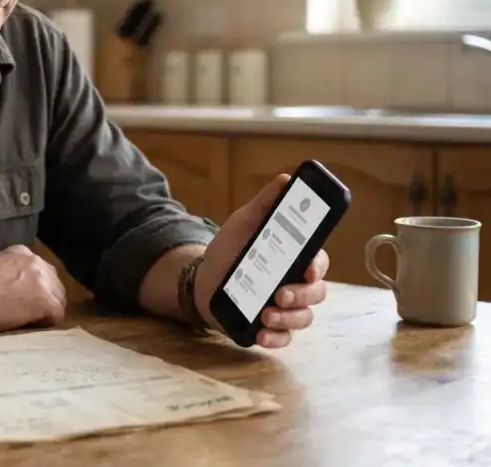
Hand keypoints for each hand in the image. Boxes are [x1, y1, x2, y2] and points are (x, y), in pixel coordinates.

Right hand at [0, 244, 67, 331]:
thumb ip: (10, 273)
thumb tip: (16, 288)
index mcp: (22, 252)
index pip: (41, 271)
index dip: (36, 289)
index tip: (25, 299)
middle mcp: (36, 261)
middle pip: (54, 283)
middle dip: (46, 298)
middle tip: (30, 313)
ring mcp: (43, 281)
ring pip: (58, 299)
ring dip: (47, 310)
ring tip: (29, 321)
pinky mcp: (45, 301)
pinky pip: (57, 315)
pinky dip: (46, 323)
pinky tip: (29, 325)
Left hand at [194, 173, 330, 347]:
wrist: (203, 278)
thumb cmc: (230, 249)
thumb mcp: (244, 223)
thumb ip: (265, 204)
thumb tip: (285, 181)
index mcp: (294, 258)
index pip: (318, 263)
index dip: (317, 267)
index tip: (306, 269)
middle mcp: (295, 284)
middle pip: (316, 294)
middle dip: (301, 296)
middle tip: (279, 293)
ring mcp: (285, 307)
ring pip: (303, 318)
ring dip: (288, 318)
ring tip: (266, 313)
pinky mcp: (270, 327)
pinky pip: (284, 339)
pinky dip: (275, 338)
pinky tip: (262, 333)